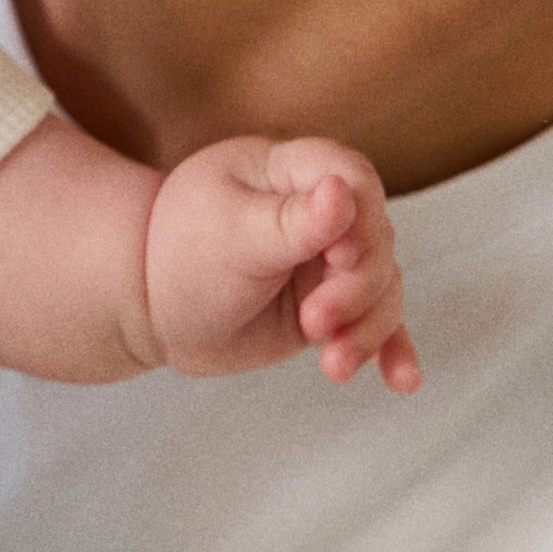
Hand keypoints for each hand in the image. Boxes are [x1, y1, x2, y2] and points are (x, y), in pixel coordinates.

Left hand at [143, 135, 416, 391]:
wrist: (151, 306)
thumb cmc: (179, 255)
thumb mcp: (230, 234)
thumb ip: (291, 220)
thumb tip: (344, 191)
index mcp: (289, 171)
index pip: (353, 177)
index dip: (359, 221)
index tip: (335, 261)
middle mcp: (320, 211)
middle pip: (376, 240)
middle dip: (355, 289)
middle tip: (313, 324)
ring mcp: (329, 261)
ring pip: (383, 287)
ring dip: (368, 329)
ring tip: (334, 366)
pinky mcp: (334, 306)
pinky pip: (377, 323)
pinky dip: (390, 349)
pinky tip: (401, 380)